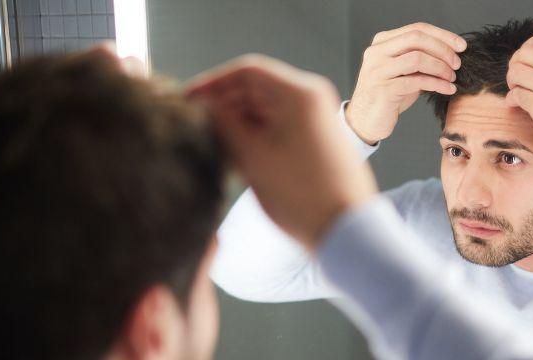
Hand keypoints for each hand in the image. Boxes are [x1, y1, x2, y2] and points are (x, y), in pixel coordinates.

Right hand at [187, 54, 378, 249]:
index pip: (246, 72)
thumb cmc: (302, 195)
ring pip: (263, 112)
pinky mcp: (313, 143)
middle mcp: (309, 101)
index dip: (212, 83)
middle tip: (193, 126)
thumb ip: (223, 125)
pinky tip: (231, 159)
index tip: (187, 100)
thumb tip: (203, 107)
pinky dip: (253, 139)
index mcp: (299, 94)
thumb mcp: (252, 157)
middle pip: (255, 90)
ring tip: (209, 147)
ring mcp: (313, 122)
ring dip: (235, 125)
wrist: (345, 231)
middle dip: (222, 106)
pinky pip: (276, 130)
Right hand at [346, 23, 465, 144]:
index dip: (443, 35)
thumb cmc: (389, 95)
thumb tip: (451, 52)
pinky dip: (437, 84)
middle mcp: (376, 52)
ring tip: (451, 77)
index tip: (461, 46)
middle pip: (416, 38)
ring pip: (417, 58)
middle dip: (442, 49)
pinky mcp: (383, 89)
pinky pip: (416, 81)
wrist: (366, 120)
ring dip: (440, 67)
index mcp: (382, 42)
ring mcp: (378, 70)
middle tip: (457, 63)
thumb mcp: (403, 71)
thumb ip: (419, 57)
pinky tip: (447, 89)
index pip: (417, 29)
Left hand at [505, 32, 532, 164]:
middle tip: (520, 76)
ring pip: (517, 71)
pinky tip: (517, 103)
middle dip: (517, 63)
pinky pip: (517, 94)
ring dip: (513, 80)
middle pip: (525, 52)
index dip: (528, 49)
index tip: (528, 61)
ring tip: (518, 89)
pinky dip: (512, 98)